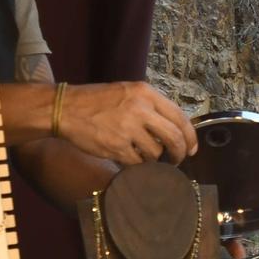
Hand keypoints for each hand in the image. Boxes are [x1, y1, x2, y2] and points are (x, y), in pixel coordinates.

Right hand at [58, 82, 197, 164]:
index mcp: (145, 93)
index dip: (190, 136)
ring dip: (154, 159)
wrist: (67, 108)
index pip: (179, 116)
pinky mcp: (116, 146)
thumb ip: (150, 107)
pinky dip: (137, 165)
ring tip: (144, 156)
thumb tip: (173, 128)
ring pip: (156, 152)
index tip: (192, 148)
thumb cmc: (97, 101)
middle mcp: (140, 109)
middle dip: (180, 153)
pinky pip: (137, 162)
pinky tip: (130, 160)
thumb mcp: (127, 93)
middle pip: (173, 137)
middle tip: (177, 160)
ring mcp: (128, 129)